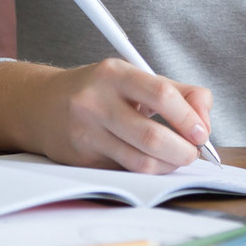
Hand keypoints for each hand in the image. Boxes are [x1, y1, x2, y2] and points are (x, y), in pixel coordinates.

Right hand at [0, 59, 212, 173]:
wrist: (41, 105)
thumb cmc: (99, 90)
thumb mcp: (134, 77)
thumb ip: (179, 92)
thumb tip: (205, 121)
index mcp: (115, 74)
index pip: (162, 95)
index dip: (188, 118)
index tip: (202, 132)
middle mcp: (96, 102)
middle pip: (152, 137)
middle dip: (183, 151)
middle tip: (193, 152)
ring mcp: (86, 133)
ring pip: (140, 162)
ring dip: (168, 165)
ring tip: (176, 158)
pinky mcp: (81, 160)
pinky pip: (125, 171)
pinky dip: (146, 170)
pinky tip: (150, 160)